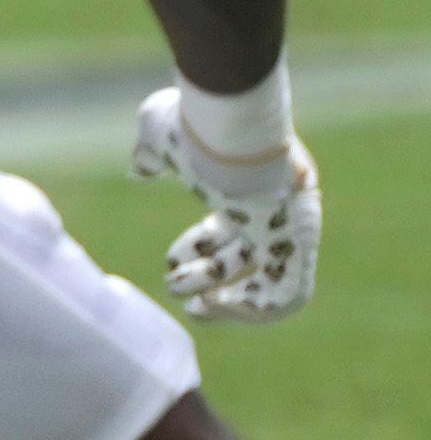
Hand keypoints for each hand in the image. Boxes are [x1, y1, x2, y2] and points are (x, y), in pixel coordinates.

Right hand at [131, 87, 320, 322]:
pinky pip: (289, 295)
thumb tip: (140, 167)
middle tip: (178, 290)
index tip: (172, 261)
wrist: (232, 132)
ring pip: (269, 284)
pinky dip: (254, 310)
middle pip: (248, 260)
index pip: (228, 232)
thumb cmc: (196, 129)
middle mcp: (271, 214)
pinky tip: (214, 303)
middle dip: (211, 280)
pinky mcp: (298, 247)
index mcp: (242, 191)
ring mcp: (288, 231)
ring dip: (231, 303)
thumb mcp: (160, 136)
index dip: (197, 250)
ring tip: (197, 306)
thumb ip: (151, 155)